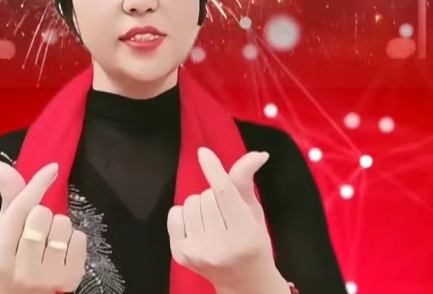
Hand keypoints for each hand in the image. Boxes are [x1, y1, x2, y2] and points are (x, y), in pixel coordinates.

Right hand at [0, 160, 86, 293]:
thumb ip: (7, 194)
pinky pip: (80, 237)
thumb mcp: (3, 228)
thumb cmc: (11, 255)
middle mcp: (22, 272)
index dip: (36, 186)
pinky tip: (61, 251)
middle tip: (34, 231)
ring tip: (47, 241)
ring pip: (62, 224)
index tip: (52, 167)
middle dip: (40, 215)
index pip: (19, 212)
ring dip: (57, 226)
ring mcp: (48, 279)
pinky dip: (73, 238)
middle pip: (42, 214)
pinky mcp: (70, 281)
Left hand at [167, 149, 286, 293]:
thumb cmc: (252, 242)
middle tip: (225, 217)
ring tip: (213, 223)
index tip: (203, 152)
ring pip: (190, 203)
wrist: (244, 283)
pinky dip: (184, 215)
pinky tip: (197, 228)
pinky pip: (174, 213)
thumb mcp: (254, 212)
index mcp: (244, 234)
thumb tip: (258, 154)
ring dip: (200, 206)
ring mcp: (197, 252)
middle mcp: (219, 246)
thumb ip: (246, 182)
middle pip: (206, 195)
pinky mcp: (180, 254)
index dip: (213, 169)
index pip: (224, 193)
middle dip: (214, 198)